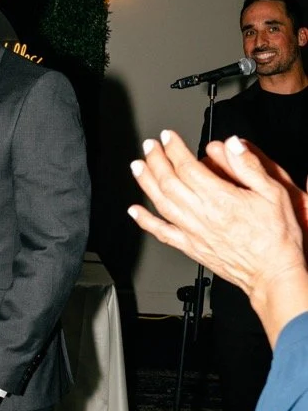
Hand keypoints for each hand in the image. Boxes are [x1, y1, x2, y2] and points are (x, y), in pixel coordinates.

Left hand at [128, 129, 307, 339]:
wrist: (273, 273)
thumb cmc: (276, 237)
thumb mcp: (274, 193)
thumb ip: (249, 166)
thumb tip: (232, 145)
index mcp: (220, 199)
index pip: (187, 167)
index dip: (174, 148)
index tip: (167, 137)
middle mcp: (202, 215)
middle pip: (168, 182)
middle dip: (155, 160)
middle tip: (149, 146)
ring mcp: (193, 232)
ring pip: (161, 203)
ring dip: (146, 183)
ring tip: (137, 167)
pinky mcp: (191, 247)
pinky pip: (162, 232)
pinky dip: (145, 221)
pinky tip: (135, 211)